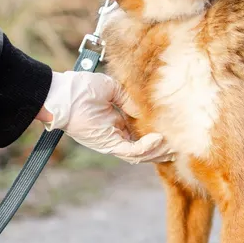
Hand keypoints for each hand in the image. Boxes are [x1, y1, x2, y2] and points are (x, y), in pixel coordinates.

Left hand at [38, 71, 173, 163]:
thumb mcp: (112, 89)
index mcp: (117, 123)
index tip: (173, 131)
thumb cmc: (82, 88)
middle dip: (163, 149)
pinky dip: (146, 148)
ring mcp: (112, 142)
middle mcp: (116, 135)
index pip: (141, 135)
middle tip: (180, 146)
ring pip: (141, 155)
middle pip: (144, 150)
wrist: (63, 93)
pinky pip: (131, 152)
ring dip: (158, 152)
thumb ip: (128, 99)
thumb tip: (144, 110)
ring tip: (174, 145)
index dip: (157, 135)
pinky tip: (159, 138)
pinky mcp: (108, 144)